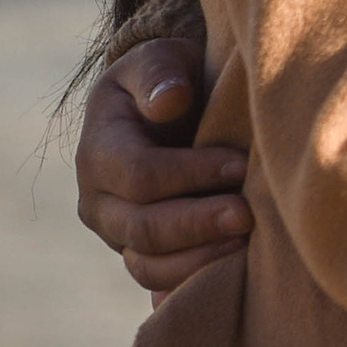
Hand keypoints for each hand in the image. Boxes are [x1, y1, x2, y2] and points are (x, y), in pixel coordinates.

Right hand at [76, 23, 252, 294]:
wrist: (164, 111)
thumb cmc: (167, 80)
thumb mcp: (158, 60)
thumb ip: (160, 74)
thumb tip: (170, 100)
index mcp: (99, 152)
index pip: (140, 174)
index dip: (190, 173)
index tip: (238, 164)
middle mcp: (98, 202)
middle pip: (143, 227)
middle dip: (198, 223)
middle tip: (248, 216)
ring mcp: (117, 235)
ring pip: (148, 265)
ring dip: (199, 260)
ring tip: (246, 246)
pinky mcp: (142, 257)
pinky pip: (160, 284)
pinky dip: (192, 285)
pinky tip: (230, 279)